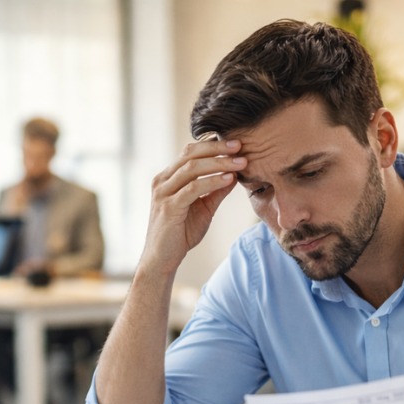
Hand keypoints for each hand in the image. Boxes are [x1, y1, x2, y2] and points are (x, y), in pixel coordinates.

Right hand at [141, 139, 246, 274]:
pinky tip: (229, 179)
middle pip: (190, 153)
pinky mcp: (168, 206)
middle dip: (218, 148)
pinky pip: (193, 188)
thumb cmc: (180, 233)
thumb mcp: (203, 208)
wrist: (162, 259)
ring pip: (192, 168)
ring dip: (219, 163)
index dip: (213, 145)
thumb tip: (234, 174)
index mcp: (168, 178)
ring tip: (240, 162)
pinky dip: (213, 181)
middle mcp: (162, 181)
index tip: (236, 144)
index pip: (190, 151)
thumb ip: (216, 191)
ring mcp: (163, 192)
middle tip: (240, 146)